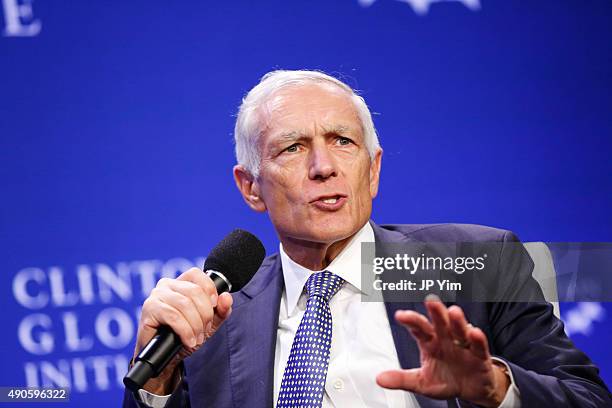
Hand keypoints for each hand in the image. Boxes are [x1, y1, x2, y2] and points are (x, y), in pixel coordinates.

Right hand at [133, 268, 233, 393]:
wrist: (164, 357)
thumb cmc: (184, 336)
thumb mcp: (208, 324)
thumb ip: (221, 310)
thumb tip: (226, 297)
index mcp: (180, 283)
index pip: (196, 274)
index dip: (209, 288)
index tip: (215, 306)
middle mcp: (166, 285)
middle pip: (194, 291)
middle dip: (205, 314)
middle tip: (205, 330)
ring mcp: (156, 296)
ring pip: (184, 304)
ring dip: (195, 325)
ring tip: (197, 338)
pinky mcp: (149, 309)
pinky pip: (173, 316)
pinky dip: (185, 330)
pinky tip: (189, 341)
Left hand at [376, 298, 509, 406]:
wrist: (470, 390)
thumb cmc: (446, 379)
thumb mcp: (421, 382)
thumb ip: (402, 379)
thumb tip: (379, 379)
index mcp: (430, 342)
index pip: (419, 328)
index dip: (410, 321)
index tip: (400, 315)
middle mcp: (446, 339)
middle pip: (439, 323)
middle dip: (435, 312)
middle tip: (430, 301)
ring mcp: (463, 345)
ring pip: (459, 329)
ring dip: (457, 321)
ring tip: (454, 312)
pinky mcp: (479, 356)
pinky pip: (478, 346)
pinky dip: (477, 339)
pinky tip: (474, 332)